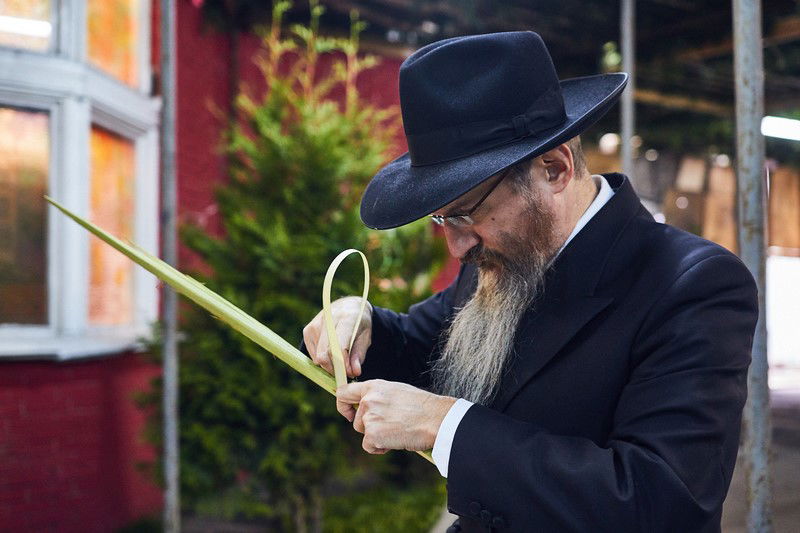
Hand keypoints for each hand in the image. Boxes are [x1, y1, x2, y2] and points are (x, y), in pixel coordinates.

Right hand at [303, 296, 371, 377]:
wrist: (348, 306)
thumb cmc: (359, 324)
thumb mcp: (366, 337)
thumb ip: (359, 355)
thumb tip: (354, 372)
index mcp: (347, 318)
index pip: (339, 346)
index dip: (343, 363)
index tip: (349, 374)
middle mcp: (328, 319)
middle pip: (325, 354)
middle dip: (335, 369)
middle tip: (346, 374)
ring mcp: (315, 324)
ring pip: (318, 356)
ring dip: (329, 365)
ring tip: (341, 362)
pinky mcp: (307, 330)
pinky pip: (313, 354)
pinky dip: (323, 359)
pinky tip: (331, 353)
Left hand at [336, 379, 456, 453]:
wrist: (436, 419)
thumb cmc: (422, 407)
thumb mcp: (396, 391)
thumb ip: (379, 397)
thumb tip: (367, 406)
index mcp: (373, 386)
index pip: (343, 393)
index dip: (343, 406)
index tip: (349, 414)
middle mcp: (368, 400)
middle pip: (356, 421)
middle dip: (370, 427)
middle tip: (392, 425)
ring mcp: (369, 417)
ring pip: (364, 433)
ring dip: (377, 436)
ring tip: (398, 431)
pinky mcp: (373, 434)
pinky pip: (369, 446)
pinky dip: (380, 448)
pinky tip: (396, 440)